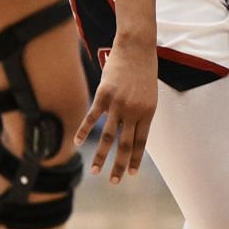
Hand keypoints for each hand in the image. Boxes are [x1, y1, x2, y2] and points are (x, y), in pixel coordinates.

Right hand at [75, 41, 157, 183]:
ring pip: (108, 136)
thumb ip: (142, 113)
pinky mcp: (104, 95)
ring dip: (101, 156)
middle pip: (125, 144)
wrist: (137, 47)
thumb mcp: (149, 94)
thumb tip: (132, 130)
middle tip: (114, 182)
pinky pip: (93, 117)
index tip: (130, 173)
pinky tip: (78, 143)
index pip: (141, 142)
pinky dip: (84, 130)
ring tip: (95, 171)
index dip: (134, 159)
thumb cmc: (144, 70)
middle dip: (119, 165)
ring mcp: (119, 104)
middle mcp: (134, 111)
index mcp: (149, 112)